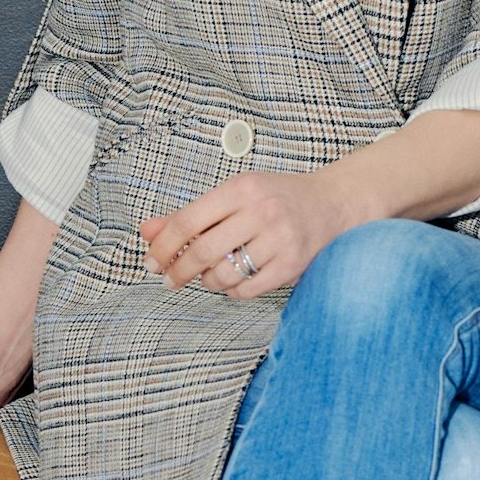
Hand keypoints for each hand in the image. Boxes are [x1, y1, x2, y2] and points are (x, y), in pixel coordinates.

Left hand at [141, 168, 362, 300]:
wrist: (333, 203)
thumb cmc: (275, 199)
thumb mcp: (235, 196)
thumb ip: (190, 215)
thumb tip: (146, 231)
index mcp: (242, 187)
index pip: (187, 221)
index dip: (162, 247)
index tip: (152, 263)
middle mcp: (261, 210)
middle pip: (201, 252)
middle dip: (177, 272)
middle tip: (169, 280)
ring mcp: (280, 237)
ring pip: (223, 275)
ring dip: (209, 282)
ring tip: (213, 275)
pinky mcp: (292, 263)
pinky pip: (246, 290)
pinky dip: (234, 291)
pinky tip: (237, 281)